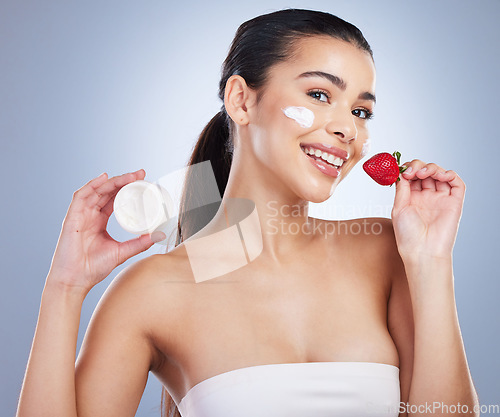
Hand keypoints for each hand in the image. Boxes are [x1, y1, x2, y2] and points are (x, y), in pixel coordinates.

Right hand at [47, 169, 159, 293]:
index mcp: (99, 220)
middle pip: (107, 191)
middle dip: (124, 180)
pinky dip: (91, 185)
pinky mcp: (71, 218)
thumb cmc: (93, 268)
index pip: (114, 198)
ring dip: (113, 181)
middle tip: (141, 174)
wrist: (74, 281)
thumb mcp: (122, 252)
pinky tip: (104, 178)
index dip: (127, 188)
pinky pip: (80, 197)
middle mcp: (89, 215)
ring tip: (130, 176)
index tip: (143, 181)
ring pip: (96, 191)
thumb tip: (159, 235)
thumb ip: (139, 243)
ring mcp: (80, 215)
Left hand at [391, 159, 465, 261]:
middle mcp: (427, 197)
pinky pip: (457, 183)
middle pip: (426, 172)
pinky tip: (440, 175)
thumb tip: (400, 172)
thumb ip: (402, 189)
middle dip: (418, 166)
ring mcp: (441, 199)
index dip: (407, 169)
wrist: (422, 251)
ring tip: (422, 173)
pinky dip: (450, 174)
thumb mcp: (399, 208)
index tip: (401, 170)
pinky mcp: (454, 202)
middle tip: (411, 172)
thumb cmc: (408, 234)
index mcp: (412, 198)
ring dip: (432, 168)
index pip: (412, 176)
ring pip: (440, 174)